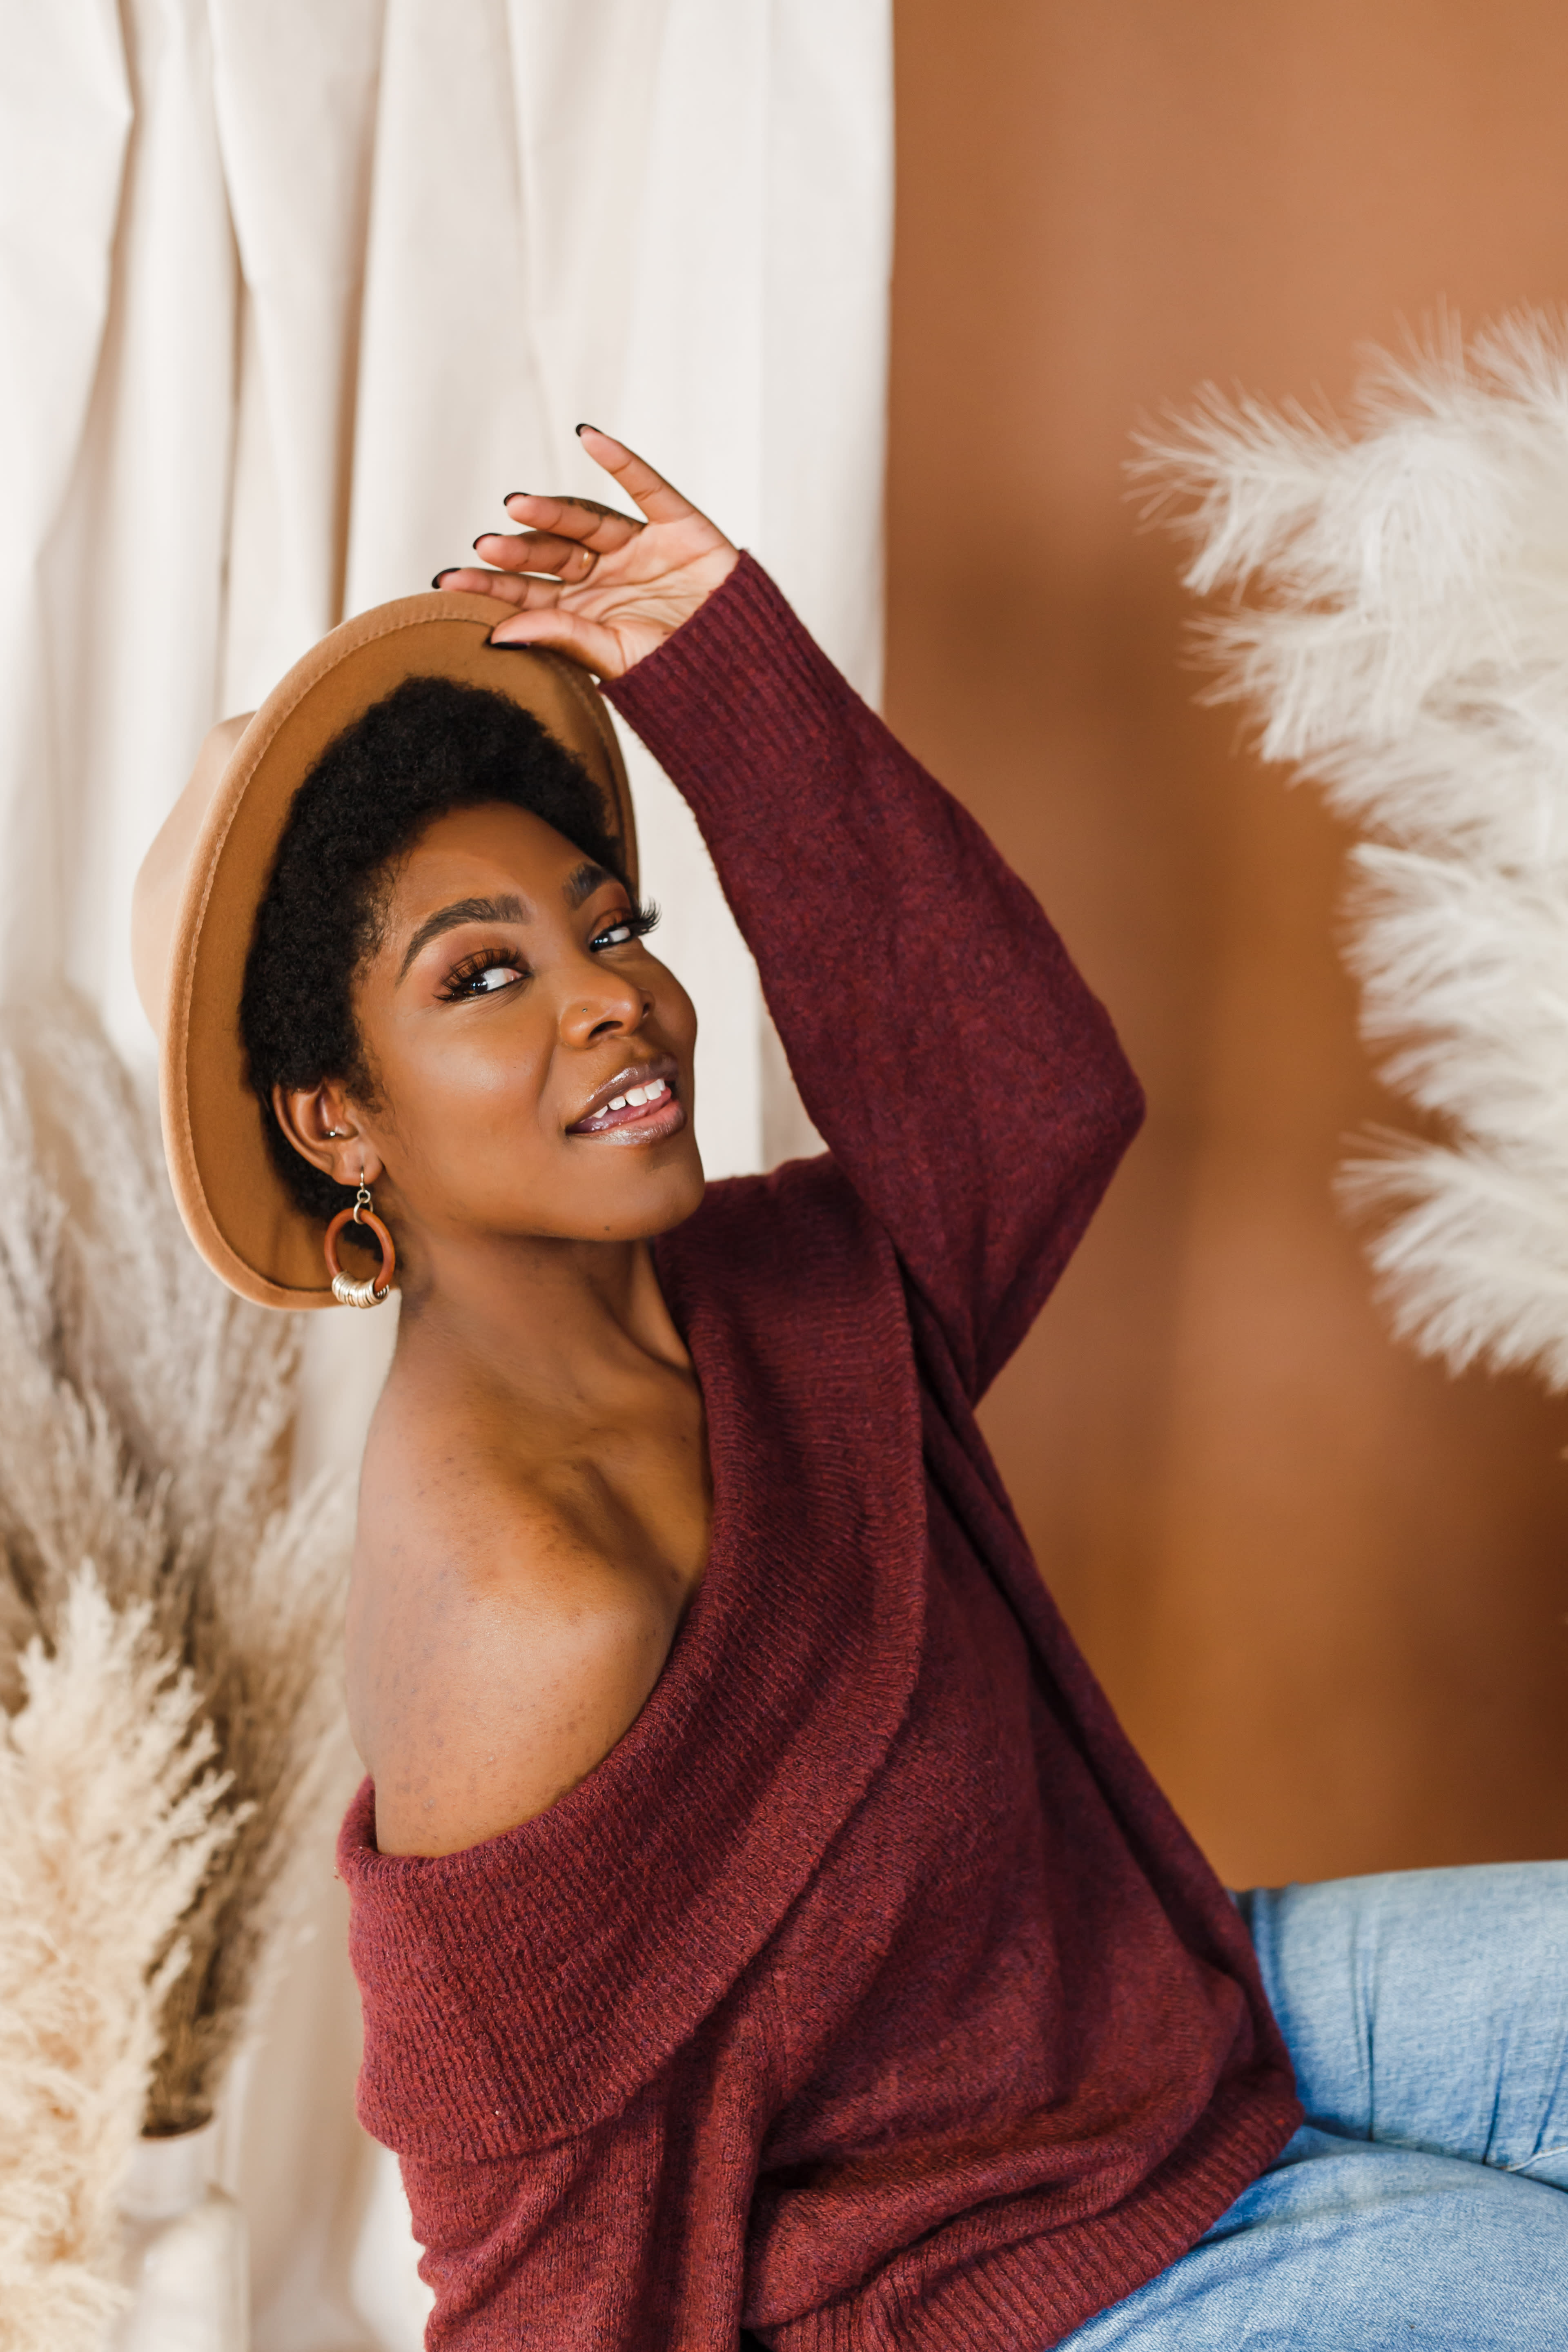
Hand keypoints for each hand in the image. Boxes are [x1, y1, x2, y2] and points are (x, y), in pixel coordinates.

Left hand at [434, 428, 738, 677]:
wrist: (744, 670)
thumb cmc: (678, 674)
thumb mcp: (615, 659)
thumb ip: (562, 639)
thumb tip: (496, 634)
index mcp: (582, 610)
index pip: (525, 593)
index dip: (488, 585)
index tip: (446, 582)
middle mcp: (604, 574)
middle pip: (550, 554)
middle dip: (518, 550)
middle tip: (486, 546)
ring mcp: (639, 548)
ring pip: (587, 521)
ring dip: (553, 511)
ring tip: (518, 506)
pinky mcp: (678, 526)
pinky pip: (646, 487)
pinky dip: (621, 461)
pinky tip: (590, 437)